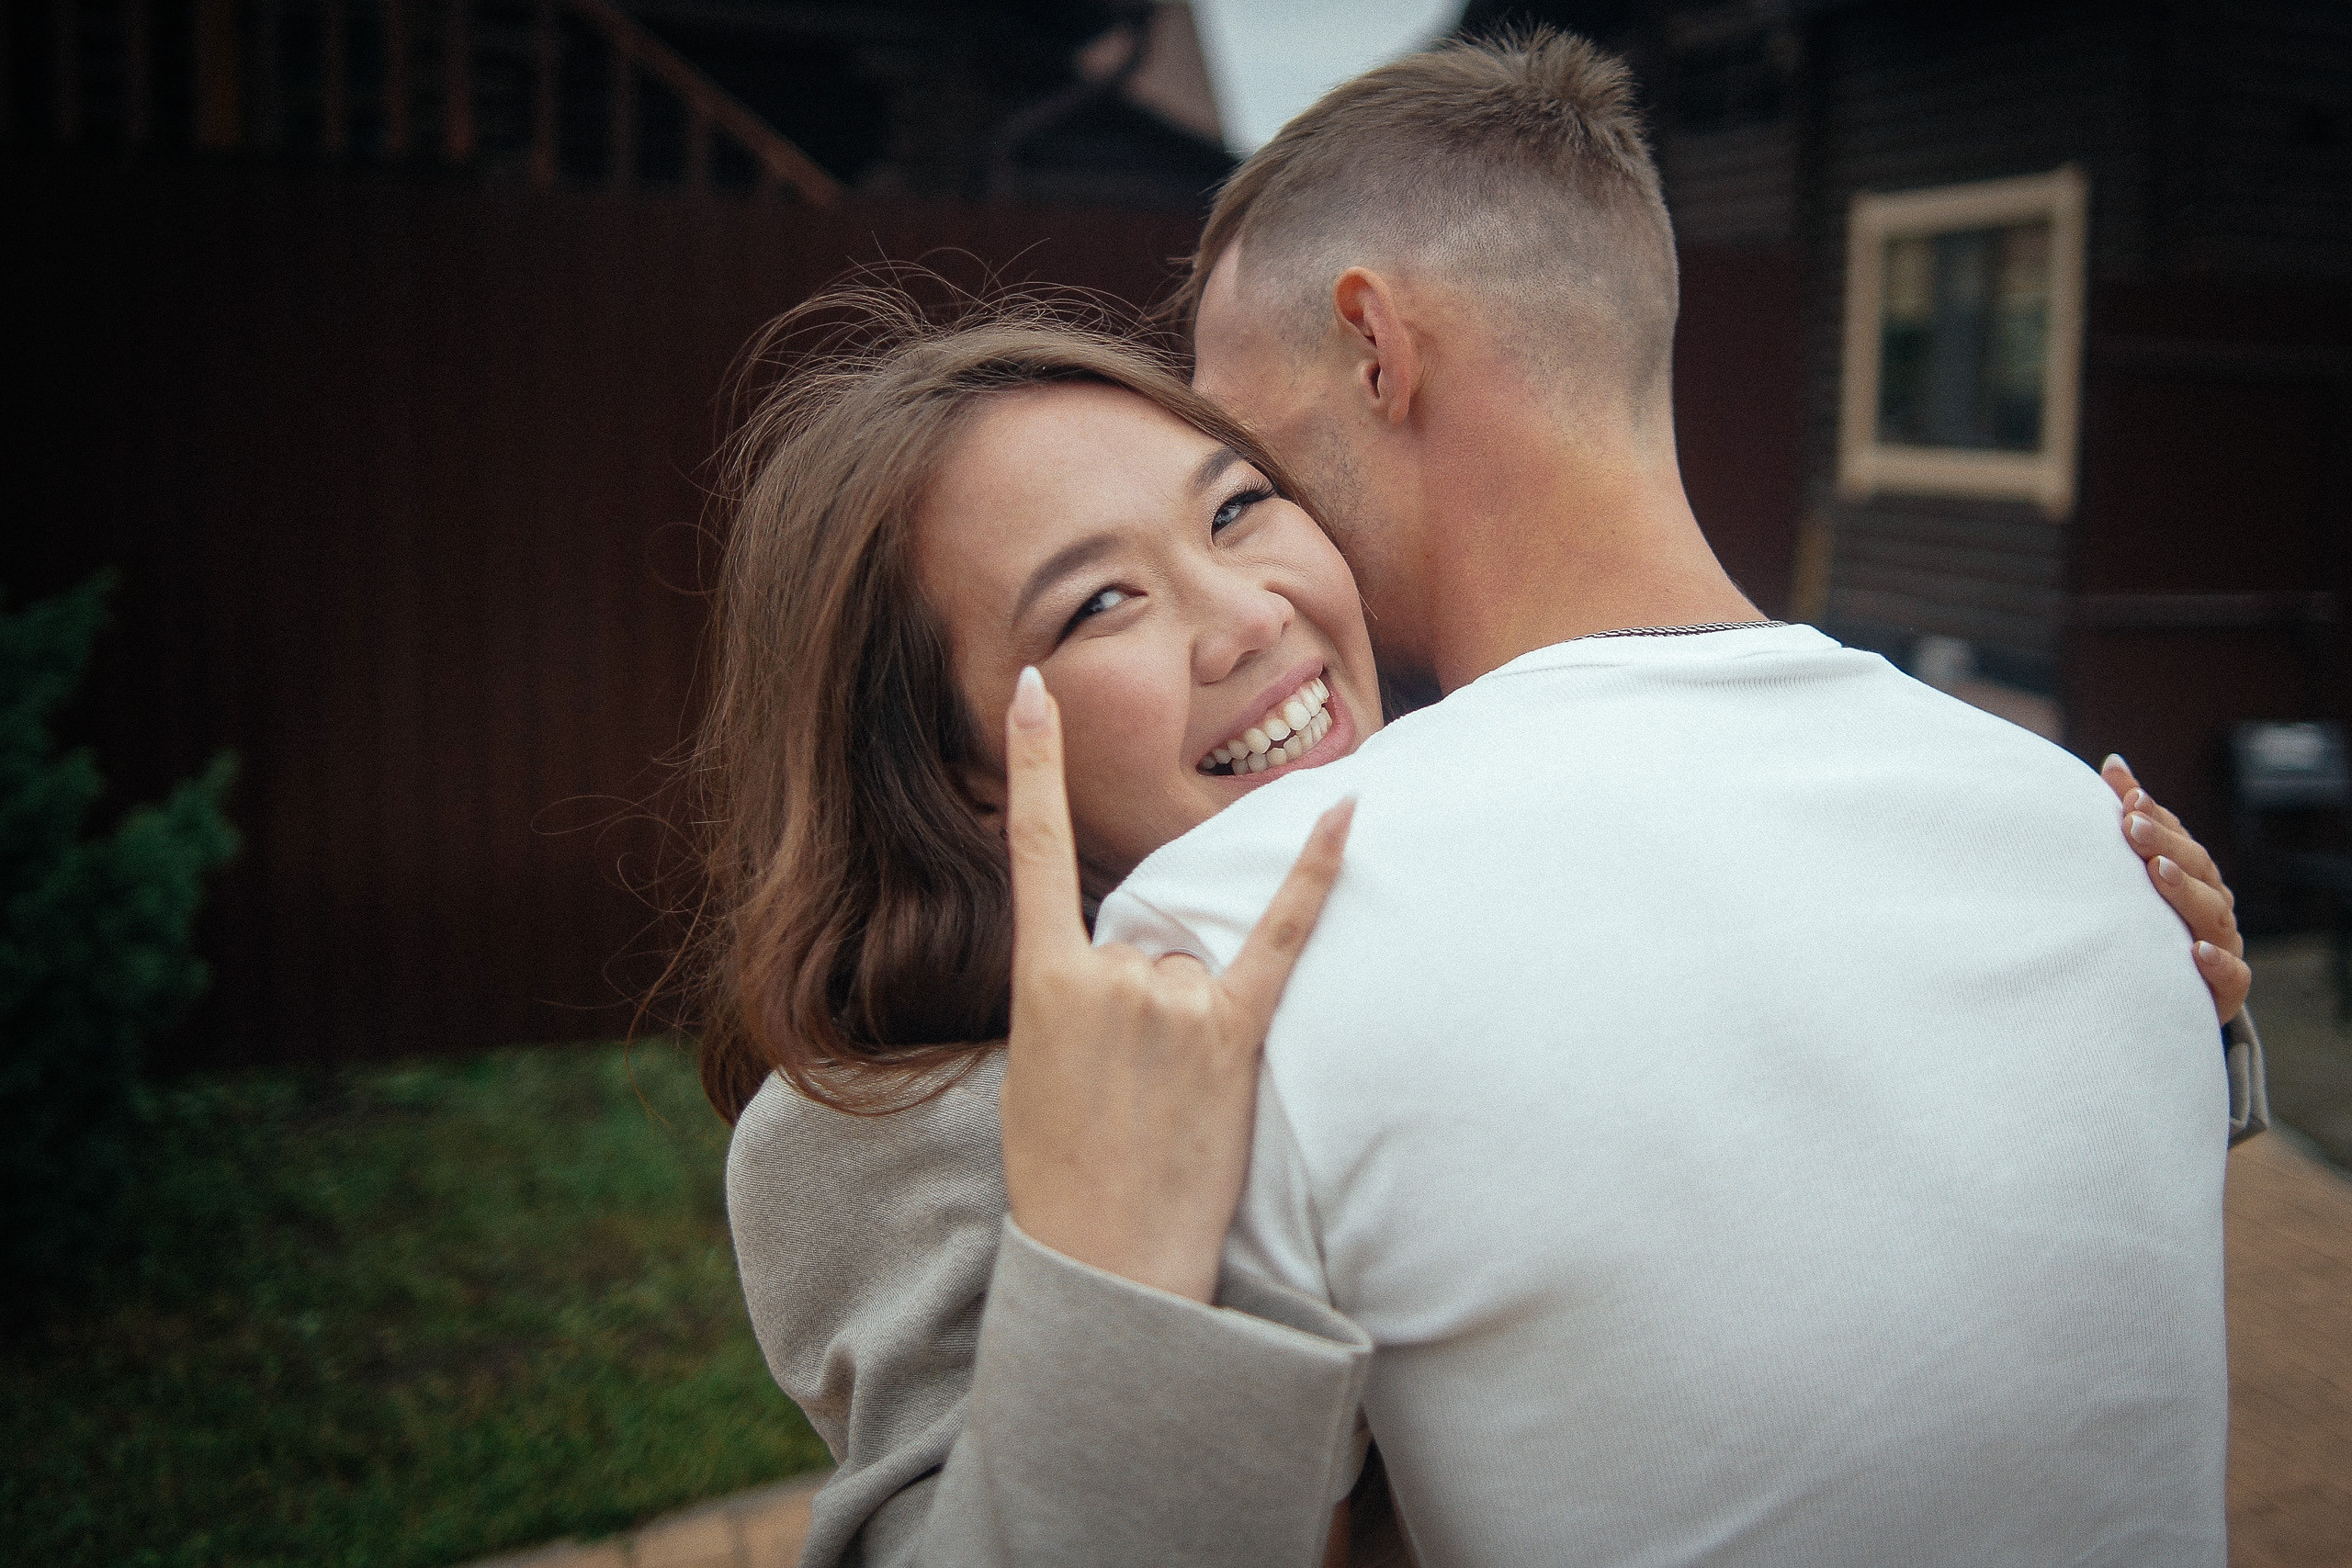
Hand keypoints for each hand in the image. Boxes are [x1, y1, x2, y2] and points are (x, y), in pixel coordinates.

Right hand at [998, 666, 1354, 1301]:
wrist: (1108, 1263)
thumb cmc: (1063, 1173)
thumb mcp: (1032, 1070)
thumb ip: (1074, 995)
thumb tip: (1133, 964)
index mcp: (1042, 981)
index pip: (1036, 849)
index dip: (1034, 761)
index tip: (1036, 687)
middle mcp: (1109, 974)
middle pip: (1146, 938)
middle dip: (1144, 1004)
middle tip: (1129, 1093)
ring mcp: (1172, 1003)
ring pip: (1195, 966)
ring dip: (1191, 1025)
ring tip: (1168, 1105)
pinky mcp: (1232, 1036)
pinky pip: (1280, 941)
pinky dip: (1316, 877)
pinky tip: (1349, 812)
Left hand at [2101, 754, 2249, 1023]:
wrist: (2168, 994)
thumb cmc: (2150, 920)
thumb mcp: (2142, 868)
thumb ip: (2134, 817)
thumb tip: (2113, 763)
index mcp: (2194, 873)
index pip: (2178, 839)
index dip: (2156, 818)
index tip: (2127, 801)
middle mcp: (2212, 903)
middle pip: (2196, 869)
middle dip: (2165, 845)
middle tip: (2131, 827)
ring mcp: (2223, 942)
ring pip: (2212, 913)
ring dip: (2185, 891)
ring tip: (2158, 872)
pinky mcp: (2226, 988)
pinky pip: (2232, 976)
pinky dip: (2217, 964)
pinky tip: (2197, 952)